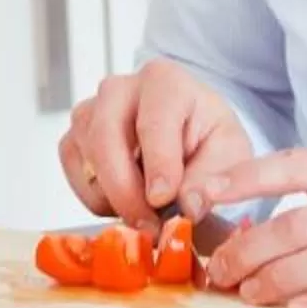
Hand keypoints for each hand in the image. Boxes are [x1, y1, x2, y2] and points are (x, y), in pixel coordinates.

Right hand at [58, 60, 261, 230]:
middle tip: (150, 227)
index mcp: (165, 81)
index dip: (159, 164)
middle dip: (126, 190)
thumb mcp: (232, 154)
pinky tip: (127, 202)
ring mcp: (90, 112)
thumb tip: (190, 205)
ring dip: (114, 197)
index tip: (164, 200)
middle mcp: (119, 89)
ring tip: (148, 214)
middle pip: (106, 137)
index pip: (154, 121)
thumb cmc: (207, 139)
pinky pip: (76, 174)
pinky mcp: (74, 139)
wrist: (186, 135)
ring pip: (87, 159)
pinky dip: (98, 199)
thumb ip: (222, 178)